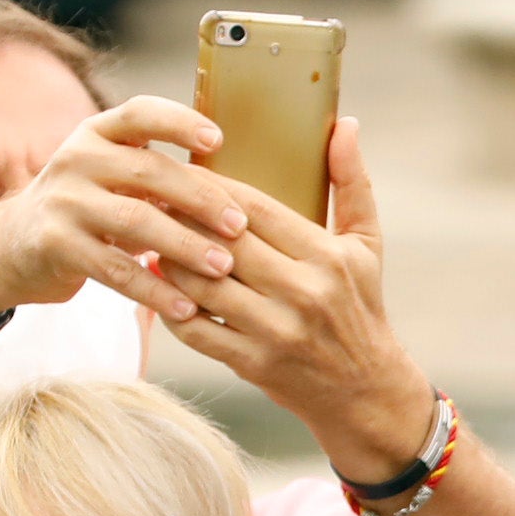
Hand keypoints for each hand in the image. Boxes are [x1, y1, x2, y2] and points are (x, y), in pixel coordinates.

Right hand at [0, 96, 255, 328]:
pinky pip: (116, 269)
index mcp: (97, 134)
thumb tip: (233, 192)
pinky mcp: (56, 245)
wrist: (12, 246)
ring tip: (223, 268)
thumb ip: (156, 174)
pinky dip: (155, 289)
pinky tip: (186, 307)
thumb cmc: (84, 209)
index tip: (216, 140)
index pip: (139, 113)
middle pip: (148, 170)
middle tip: (238, 225)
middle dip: (200, 198)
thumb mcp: (110, 176)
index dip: (179, 122)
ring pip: (135, 220)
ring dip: (185, 246)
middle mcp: (77, 159)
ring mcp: (64, 201)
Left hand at [173, 117, 434, 482]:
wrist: (366, 392)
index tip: (182, 171)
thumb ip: (352, 182)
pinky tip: (160, 286)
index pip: (255, 208)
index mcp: (327, 257)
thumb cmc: (362, 308)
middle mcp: (303, 293)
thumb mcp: (367, 245)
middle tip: (150, 197)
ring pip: (202, 283)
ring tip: (148, 238)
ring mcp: (276, 331)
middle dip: (181, 217)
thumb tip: (345, 122)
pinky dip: (172, 305)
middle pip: (221, 241)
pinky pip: (196, 328)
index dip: (212, 187)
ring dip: (168, 259)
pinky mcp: (254, 364)